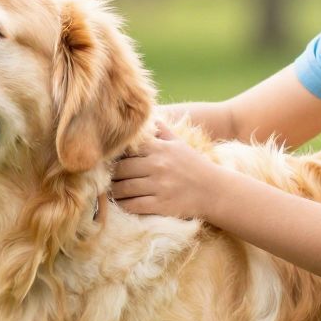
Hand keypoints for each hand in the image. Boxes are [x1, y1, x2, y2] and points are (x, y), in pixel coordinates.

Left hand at [109, 124, 228, 220]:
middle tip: (106, 178)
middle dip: (112, 175)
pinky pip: (132, 205)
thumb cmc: (194, 166)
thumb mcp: (179, 144)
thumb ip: (162, 131)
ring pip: (123, 188)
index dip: (115, 155)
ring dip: (114, 191)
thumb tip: (149, 115)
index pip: (127, 148)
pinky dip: (123, 205)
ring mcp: (159, 186)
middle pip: (121, 169)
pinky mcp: (161, 205)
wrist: (215, 191)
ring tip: (112, 191)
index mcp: (160, 149)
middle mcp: (158, 165)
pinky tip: (122, 203)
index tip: (109, 160)